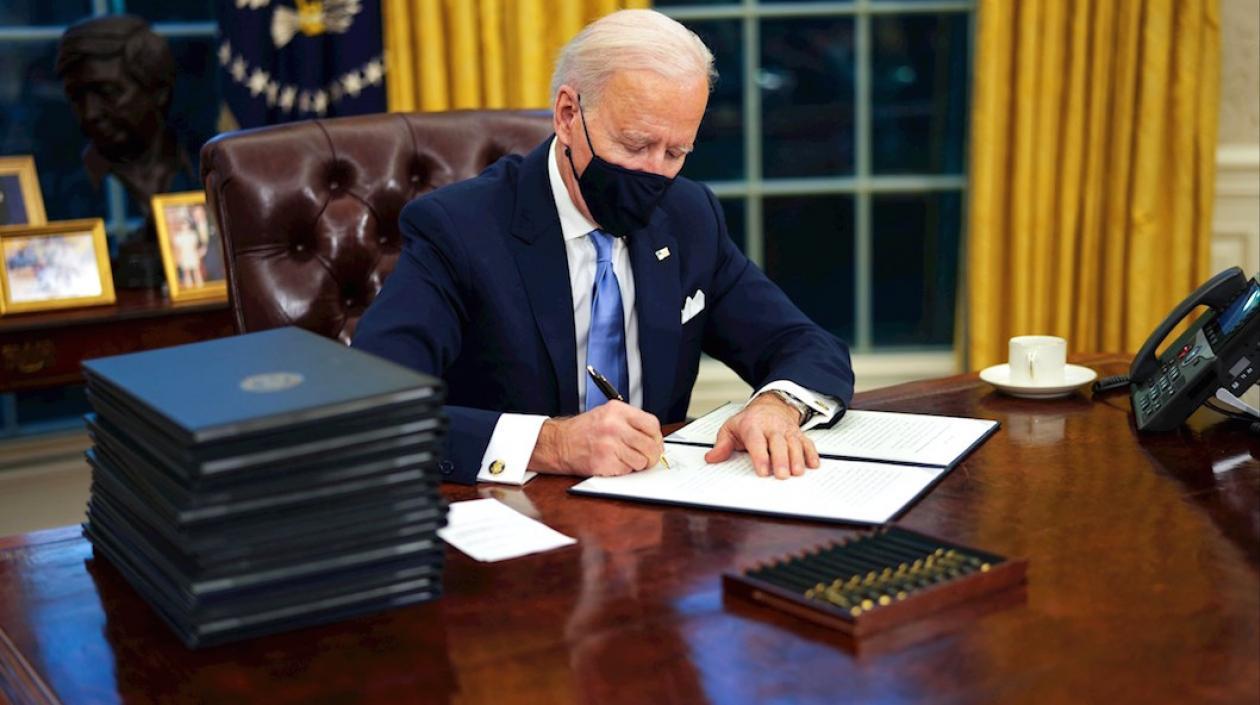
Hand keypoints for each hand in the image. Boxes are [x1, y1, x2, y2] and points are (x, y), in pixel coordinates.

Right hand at [530, 401, 663, 476]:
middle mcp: (614, 425)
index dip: (656, 437)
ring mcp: (609, 444)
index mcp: (617, 410)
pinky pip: (628, 470)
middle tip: (646, 457)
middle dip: (651, 455)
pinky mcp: (605, 462)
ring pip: (642, 460)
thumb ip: (630, 422)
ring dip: (637, 464)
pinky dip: (624, 470)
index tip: (654, 442)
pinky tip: (613, 463)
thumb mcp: (607, 414)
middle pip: (650, 445)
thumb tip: (654, 438)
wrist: (558, 443)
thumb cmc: (583, 431)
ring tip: (624, 458)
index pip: (652, 424)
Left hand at [704, 393, 819, 478]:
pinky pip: (807, 443)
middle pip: (778, 443)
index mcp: (753, 426)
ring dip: (797, 458)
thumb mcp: (730, 429)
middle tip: (781, 475)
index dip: (760, 456)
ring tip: (797, 472)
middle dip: (781, 460)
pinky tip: (813, 465)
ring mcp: (787, 431)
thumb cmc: (750, 421)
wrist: (770, 405)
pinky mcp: (798, 435)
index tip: (762, 470)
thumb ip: (722, 445)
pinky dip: (812, 453)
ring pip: (794, 444)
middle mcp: (772, 428)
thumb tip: (711, 458)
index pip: (757, 441)